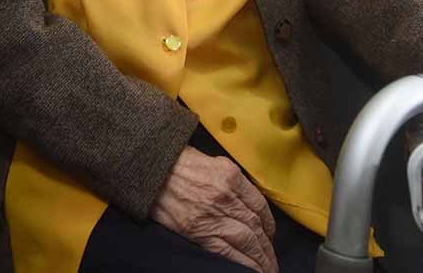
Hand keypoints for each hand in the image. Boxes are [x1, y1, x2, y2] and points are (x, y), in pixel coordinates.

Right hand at [149, 146, 278, 272]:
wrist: (150, 171)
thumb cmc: (178, 163)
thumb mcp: (212, 161)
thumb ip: (232, 178)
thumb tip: (247, 198)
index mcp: (231, 176)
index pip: (259, 205)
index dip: (269, 223)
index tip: (270, 234)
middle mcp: (226, 197)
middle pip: (256, 226)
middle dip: (267, 246)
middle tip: (272, 259)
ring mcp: (212, 215)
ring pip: (246, 241)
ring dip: (260, 258)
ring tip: (267, 269)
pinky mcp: (198, 231)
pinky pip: (226, 251)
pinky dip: (242, 262)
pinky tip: (250, 269)